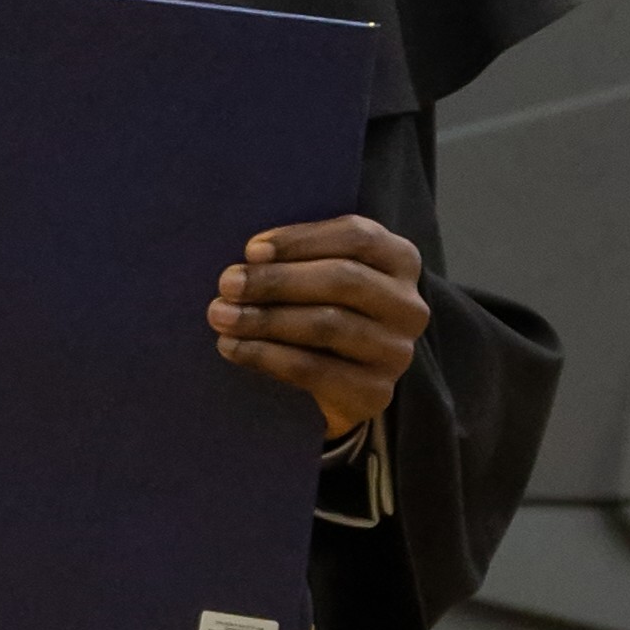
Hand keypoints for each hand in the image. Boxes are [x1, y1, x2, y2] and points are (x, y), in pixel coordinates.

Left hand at [209, 212, 427, 444]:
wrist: (342, 380)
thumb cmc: (324, 308)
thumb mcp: (323, 273)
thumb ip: (301, 258)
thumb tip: (251, 258)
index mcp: (401, 260)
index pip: (357, 237)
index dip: (301, 240)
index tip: (251, 250)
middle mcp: (408, 306)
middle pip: (342, 280)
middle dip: (277, 280)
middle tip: (227, 284)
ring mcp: (396, 351)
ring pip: (327, 324)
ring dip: (265, 319)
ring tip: (221, 316)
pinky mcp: (375, 392)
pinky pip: (314, 369)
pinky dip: (267, 356)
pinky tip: (233, 347)